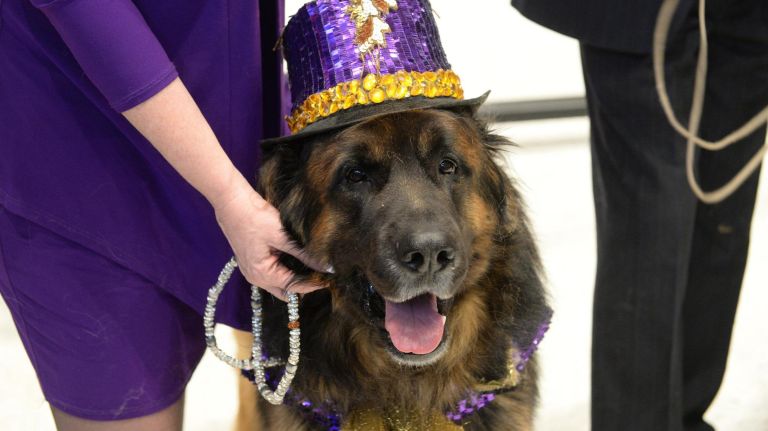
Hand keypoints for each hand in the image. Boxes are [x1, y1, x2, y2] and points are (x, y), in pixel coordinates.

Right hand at [213, 182, 326, 300]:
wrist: (233, 203)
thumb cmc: (255, 217)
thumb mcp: (282, 236)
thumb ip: (304, 254)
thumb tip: (326, 267)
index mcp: (262, 274)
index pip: (294, 287)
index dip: (313, 285)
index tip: (330, 281)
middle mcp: (255, 278)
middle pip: (285, 291)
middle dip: (304, 286)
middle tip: (323, 277)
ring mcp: (251, 272)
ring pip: (278, 284)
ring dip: (295, 279)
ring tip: (314, 270)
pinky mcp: (252, 263)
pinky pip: (272, 275)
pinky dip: (285, 272)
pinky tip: (299, 263)